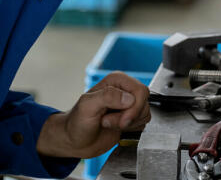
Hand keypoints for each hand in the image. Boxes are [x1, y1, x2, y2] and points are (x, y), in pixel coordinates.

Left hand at [35, 72, 150, 158]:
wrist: (76, 140)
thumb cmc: (77, 122)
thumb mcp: (87, 106)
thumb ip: (107, 97)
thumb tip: (129, 98)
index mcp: (116, 80)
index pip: (139, 90)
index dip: (134, 108)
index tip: (121, 120)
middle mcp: (124, 90)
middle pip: (144, 102)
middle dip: (130, 117)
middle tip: (111, 122)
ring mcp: (128, 104)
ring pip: (145, 113)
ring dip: (128, 125)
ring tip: (108, 123)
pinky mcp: (130, 118)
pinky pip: (143, 123)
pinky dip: (131, 129)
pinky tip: (116, 128)